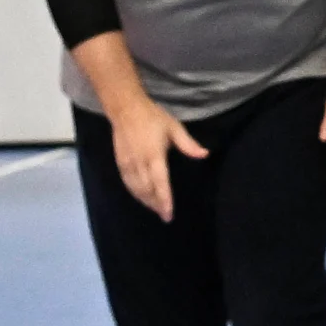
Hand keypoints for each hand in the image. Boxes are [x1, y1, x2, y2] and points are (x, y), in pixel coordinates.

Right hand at [106, 94, 208, 223]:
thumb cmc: (153, 117)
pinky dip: (135, 193)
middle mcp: (139, 162)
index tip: (169, 214)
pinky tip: (141, 198)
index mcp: (154, 155)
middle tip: (165, 216)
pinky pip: (127, 183)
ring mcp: (127, 163)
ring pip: (136, 189)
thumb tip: (205, 154)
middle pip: (147, 190)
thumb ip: (188, 144)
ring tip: (156, 210)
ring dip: (145, 201)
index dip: (164, 200)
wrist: (125, 109)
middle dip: (156, 205)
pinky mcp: (120, 162)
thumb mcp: (174, 127)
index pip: (160, 182)